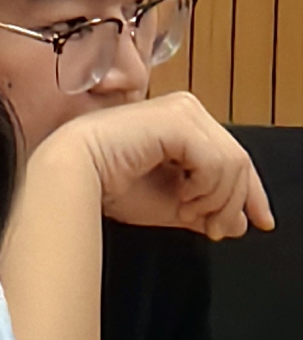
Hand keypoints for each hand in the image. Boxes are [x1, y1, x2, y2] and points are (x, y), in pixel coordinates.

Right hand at [62, 90, 273, 237]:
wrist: (78, 172)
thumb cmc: (113, 183)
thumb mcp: (172, 202)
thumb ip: (207, 207)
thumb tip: (239, 221)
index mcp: (183, 123)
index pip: (234, 156)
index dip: (252, 192)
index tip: (261, 222)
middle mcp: (187, 109)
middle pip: (239, 160)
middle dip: (232, 202)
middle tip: (213, 230)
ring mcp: (183, 110)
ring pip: (233, 163)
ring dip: (217, 200)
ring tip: (189, 213)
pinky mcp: (177, 120)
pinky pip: (216, 162)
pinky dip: (206, 189)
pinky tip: (183, 199)